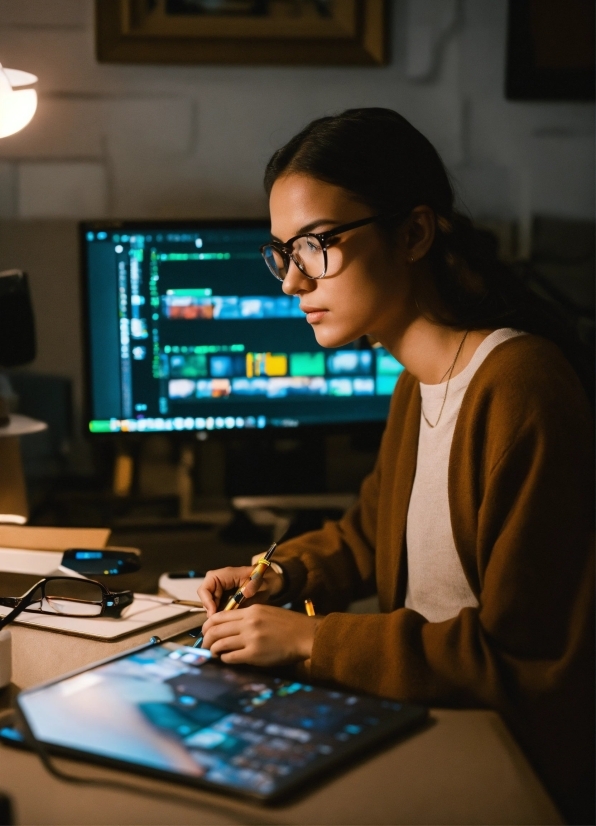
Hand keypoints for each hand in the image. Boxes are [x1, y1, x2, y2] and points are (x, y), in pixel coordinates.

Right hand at [197, 564, 283, 616]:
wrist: (263, 581)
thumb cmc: (259, 578)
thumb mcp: (258, 580)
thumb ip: (254, 585)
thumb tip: (246, 593)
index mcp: (220, 575)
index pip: (204, 589)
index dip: (207, 602)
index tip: (214, 614)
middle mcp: (215, 583)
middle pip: (205, 600)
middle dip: (211, 611)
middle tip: (221, 621)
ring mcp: (217, 592)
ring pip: (209, 607)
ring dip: (216, 615)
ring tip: (226, 621)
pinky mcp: (221, 600)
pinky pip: (216, 609)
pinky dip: (221, 615)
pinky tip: (229, 620)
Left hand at [200, 604, 319, 666]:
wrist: (304, 635)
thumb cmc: (288, 625)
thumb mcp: (266, 612)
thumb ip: (248, 618)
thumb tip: (230, 627)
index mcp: (251, 611)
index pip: (219, 616)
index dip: (208, 625)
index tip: (206, 631)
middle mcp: (248, 623)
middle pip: (215, 630)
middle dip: (206, 639)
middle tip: (205, 645)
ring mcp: (251, 638)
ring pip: (220, 644)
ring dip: (213, 650)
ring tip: (214, 653)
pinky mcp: (254, 654)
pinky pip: (231, 657)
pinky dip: (225, 659)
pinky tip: (226, 659)